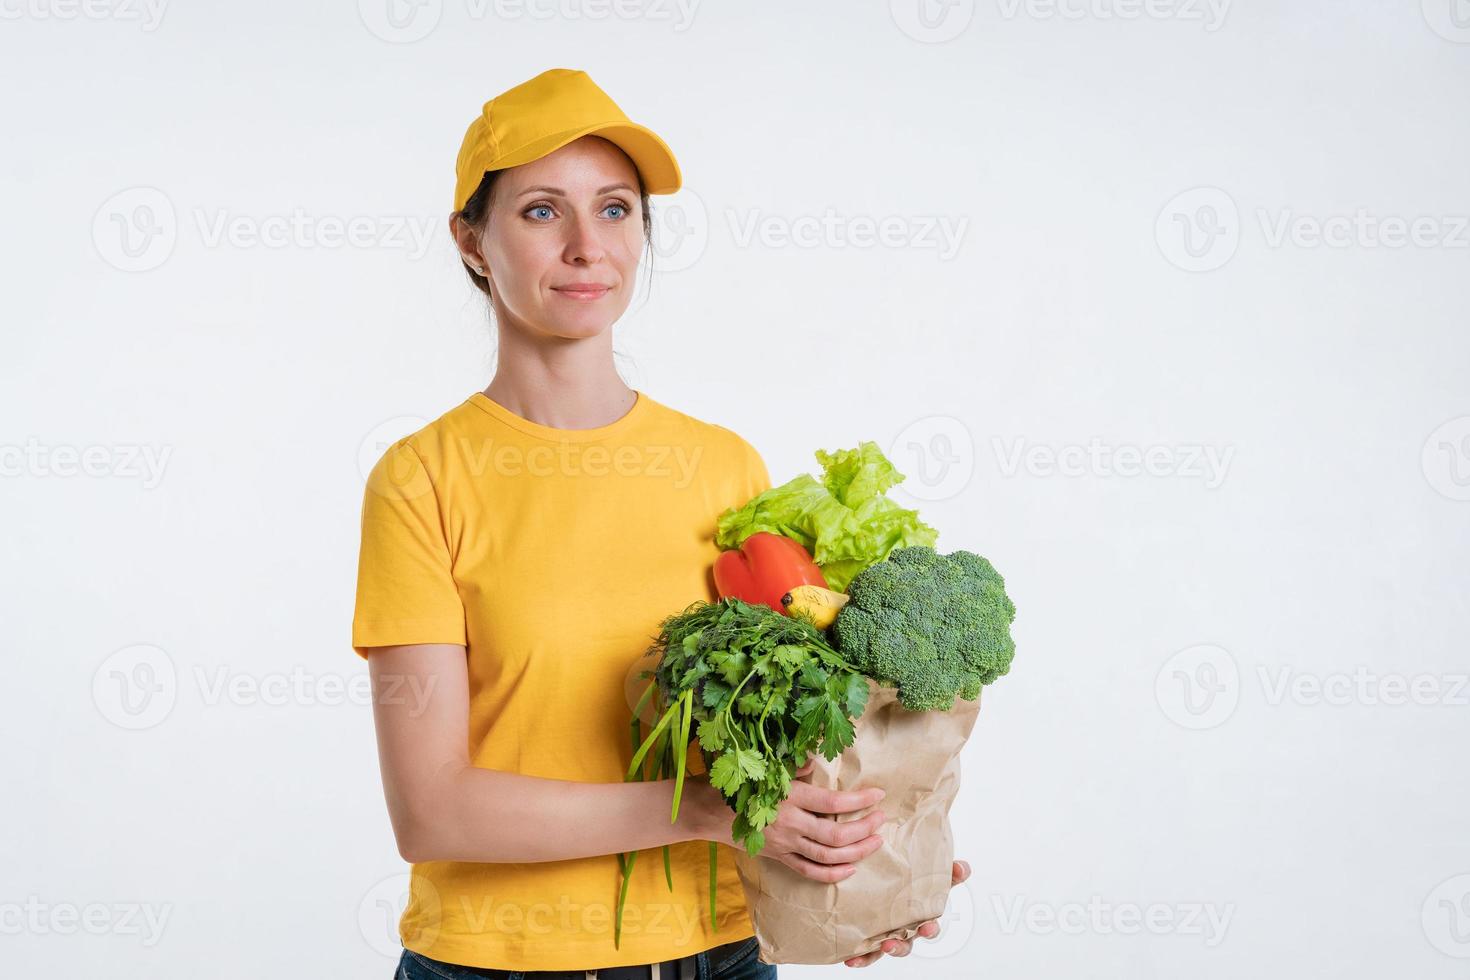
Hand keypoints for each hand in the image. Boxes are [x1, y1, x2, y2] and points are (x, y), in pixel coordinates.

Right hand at [694, 757, 887, 882]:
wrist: (707, 811)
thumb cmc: (737, 783)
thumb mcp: (764, 767)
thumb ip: (794, 767)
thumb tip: (816, 761)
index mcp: (789, 798)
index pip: (832, 802)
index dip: (859, 800)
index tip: (878, 795)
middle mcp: (790, 824)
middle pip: (836, 834)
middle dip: (864, 828)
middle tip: (881, 818)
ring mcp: (785, 845)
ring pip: (827, 856)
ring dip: (856, 851)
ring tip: (875, 841)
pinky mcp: (778, 857)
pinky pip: (809, 871)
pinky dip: (832, 874)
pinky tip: (851, 868)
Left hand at [843, 859, 970, 967]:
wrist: (880, 881)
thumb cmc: (908, 882)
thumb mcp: (927, 872)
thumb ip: (946, 871)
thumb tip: (962, 867)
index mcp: (921, 914)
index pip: (931, 922)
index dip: (931, 927)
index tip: (928, 927)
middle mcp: (907, 927)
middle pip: (912, 939)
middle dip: (906, 943)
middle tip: (903, 938)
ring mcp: (890, 933)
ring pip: (894, 947)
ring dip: (891, 949)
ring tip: (884, 946)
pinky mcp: (872, 938)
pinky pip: (868, 952)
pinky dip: (862, 958)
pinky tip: (852, 960)